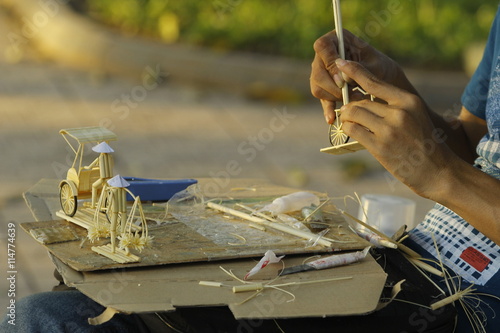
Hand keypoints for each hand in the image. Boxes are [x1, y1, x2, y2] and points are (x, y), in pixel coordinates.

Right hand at [310, 30, 414, 123]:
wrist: (384, 83)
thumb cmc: (382, 68)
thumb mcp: (375, 66)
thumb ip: (359, 69)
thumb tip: (341, 74)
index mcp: (337, 39)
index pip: (322, 46)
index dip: (329, 62)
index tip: (343, 78)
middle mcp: (325, 55)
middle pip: (317, 71)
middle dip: (333, 86)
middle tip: (350, 92)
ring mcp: (323, 72)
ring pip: (317, 87)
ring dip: (335, 97)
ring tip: (356, 98)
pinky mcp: (325, 89)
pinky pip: (322, 99)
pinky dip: (328, 109)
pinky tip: (332, 118)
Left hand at [335, 59, 454, 198]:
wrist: (438, 171)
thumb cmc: (424, 143)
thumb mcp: (414, 117)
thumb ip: (393, 106)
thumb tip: (363, 100)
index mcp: (408, 101)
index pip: (374, 82)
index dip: (355, 71)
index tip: (341, 63)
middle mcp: (398, 113)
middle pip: (359, 102)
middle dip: (349, 106)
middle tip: (347, 111)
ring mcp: (388, 130)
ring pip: (353, 114)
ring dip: (347, 118)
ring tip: (349, 122)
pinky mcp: (379, 147)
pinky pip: (353, 130)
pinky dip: (348, 129)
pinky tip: (351, 131)